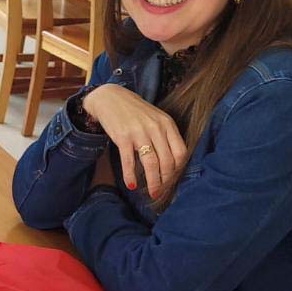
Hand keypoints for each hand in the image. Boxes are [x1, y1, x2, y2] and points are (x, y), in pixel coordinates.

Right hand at [82, 84, 187, 198]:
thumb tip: (172, 162)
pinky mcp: (123, 137)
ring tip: (152, 193)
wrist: (110, 98)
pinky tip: (131, 185)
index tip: (173, 179)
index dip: (178, 169)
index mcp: (167, 124)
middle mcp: (155, 128)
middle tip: (162, 191)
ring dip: (153, 181)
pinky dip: (130, 175)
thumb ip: (165, 135)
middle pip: (167, 160)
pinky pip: (129, 161)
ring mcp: (139, 132)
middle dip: (166, 180)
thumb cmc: (134, 111)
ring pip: (151, 163)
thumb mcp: (155, 118)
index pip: (180, 152)